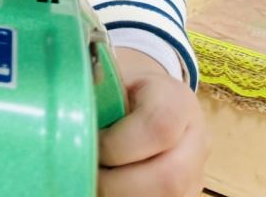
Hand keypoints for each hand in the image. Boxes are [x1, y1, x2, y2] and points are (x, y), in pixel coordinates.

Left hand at [98, 47, 206, 196]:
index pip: (157, 127)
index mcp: (178, 101)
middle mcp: (197, 140)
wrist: (152, 104)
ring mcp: (196, 175)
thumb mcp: (112, 80)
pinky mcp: (186, 196)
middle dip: (116, 182)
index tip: (89, 141)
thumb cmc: (124, 91)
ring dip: (119, 195)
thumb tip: (68, 102)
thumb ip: (96, 88)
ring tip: (92, 180)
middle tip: (84, 172)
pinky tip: (104, 188)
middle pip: (169, 177)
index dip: (116, 143)